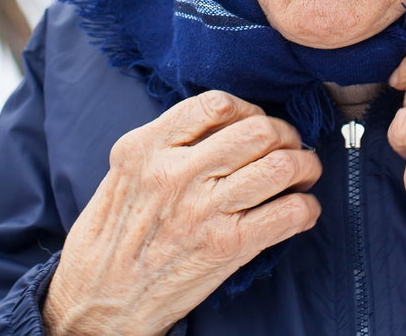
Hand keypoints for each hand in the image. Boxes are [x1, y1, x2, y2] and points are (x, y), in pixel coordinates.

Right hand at [43, 90, 321, 335]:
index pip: (217, 105)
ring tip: (303, 174)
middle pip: (259, 131)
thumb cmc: (114, 236)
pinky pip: (288, 213)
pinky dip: (306, 208)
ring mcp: (202, 209)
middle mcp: (175, 172)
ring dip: (305, 167)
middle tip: (289, 148)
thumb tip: (228, 124)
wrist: (99, 301)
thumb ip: (168, 144)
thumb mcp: (126, 173)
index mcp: (146, 147)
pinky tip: (301, 210)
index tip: (256, 123)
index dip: (250, 109)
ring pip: (281, 166)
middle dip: (286, 135)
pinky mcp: (225, 246)